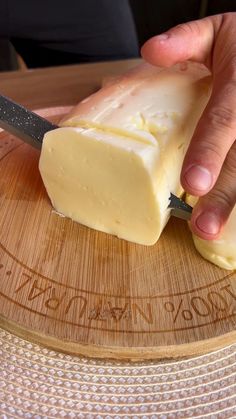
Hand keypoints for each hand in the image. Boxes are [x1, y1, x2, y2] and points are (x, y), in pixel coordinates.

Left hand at [141, 13, 235, 240]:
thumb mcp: (217, 32)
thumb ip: (186, 40)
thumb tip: (150, 51)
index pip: (223, 122)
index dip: (209, 152)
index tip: (191, 183)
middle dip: (222, 195)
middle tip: (202, 226)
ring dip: (231, 203)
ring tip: (210, 230)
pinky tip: (227, 220)